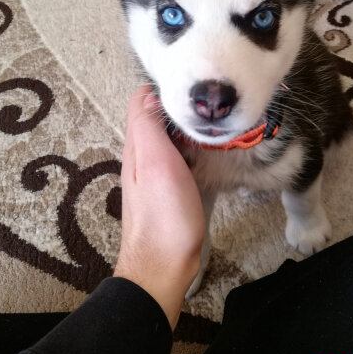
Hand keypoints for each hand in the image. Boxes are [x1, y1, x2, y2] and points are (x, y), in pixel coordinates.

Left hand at [114, 85, 204, 328]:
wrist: (165, 265)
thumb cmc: (164, 215)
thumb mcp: (155, 162)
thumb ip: (149, 125)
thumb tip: (151, 93)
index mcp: (136, 144)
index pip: (143, 99)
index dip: (165, 88)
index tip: (194, 88)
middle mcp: (143, 154)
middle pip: (159, 116)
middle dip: (182, 106)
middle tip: (211, 105)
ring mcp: (157, 171)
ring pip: (172, 136)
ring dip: (190, 127)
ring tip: (216, 123)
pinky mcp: (171, 186)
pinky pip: (181, 156)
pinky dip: (194, 147)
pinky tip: (211, 150)